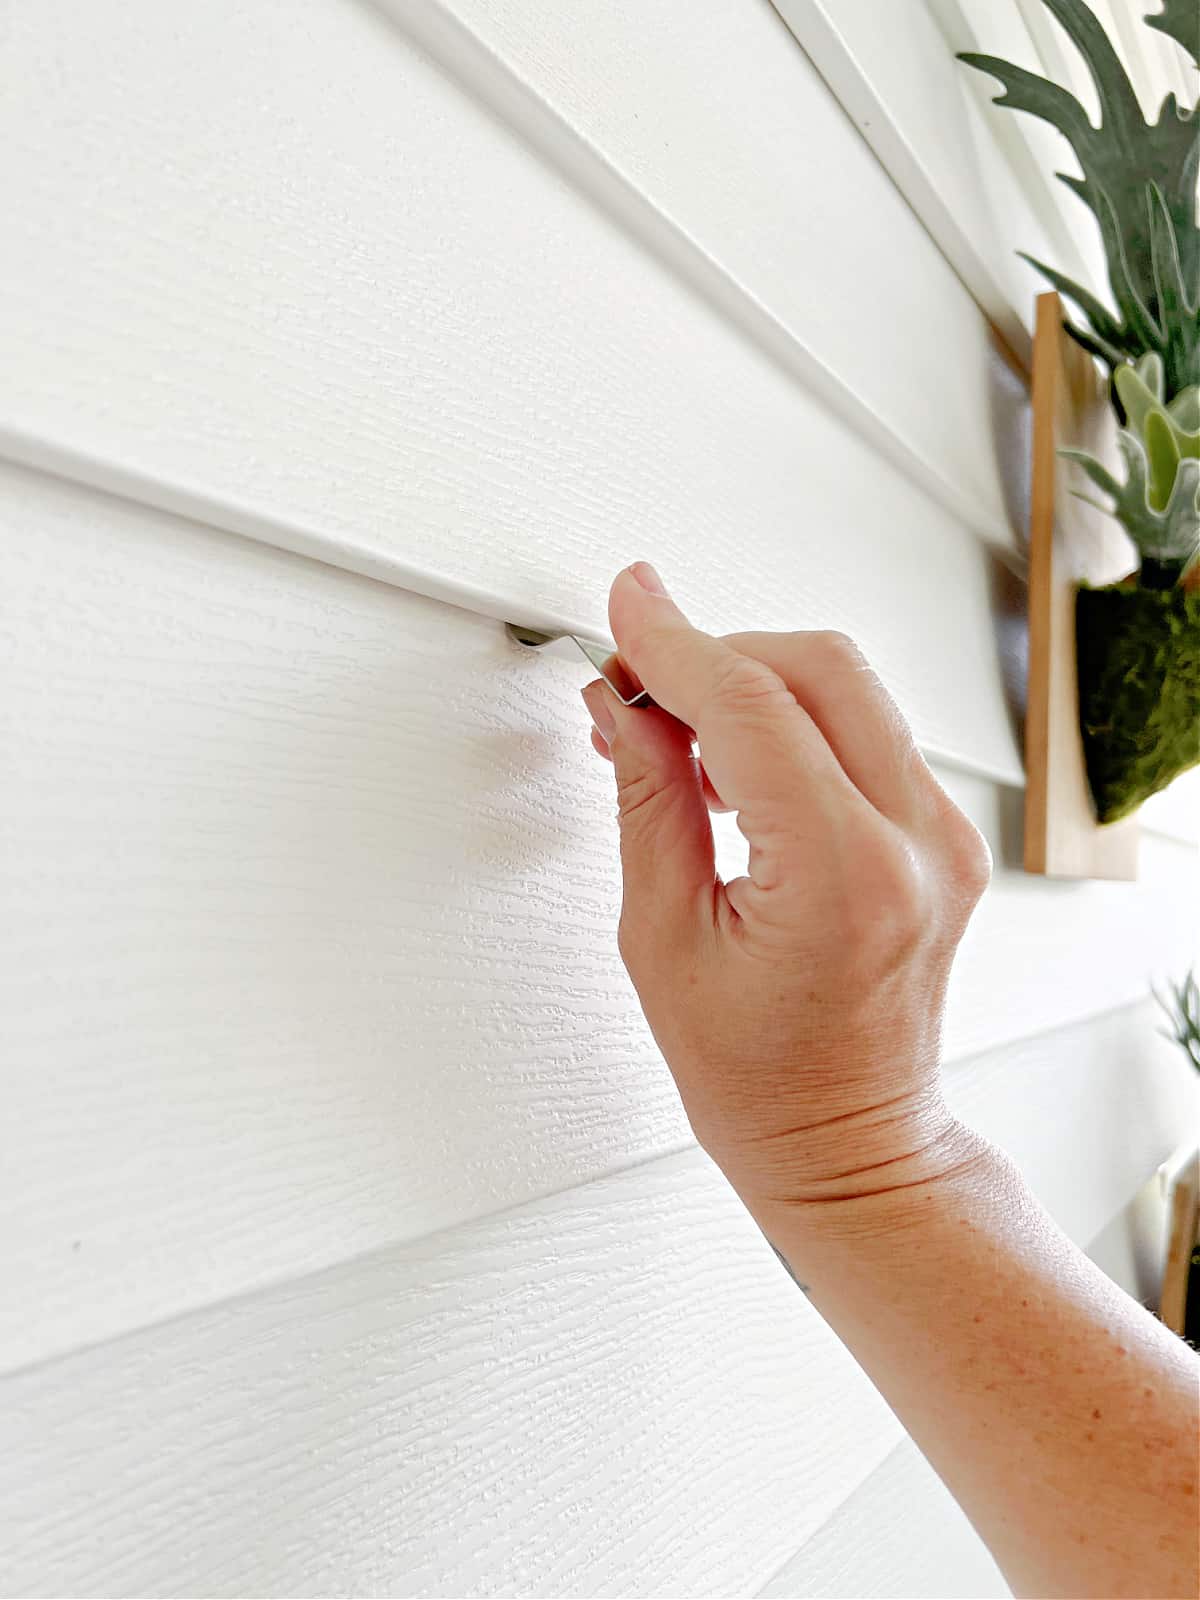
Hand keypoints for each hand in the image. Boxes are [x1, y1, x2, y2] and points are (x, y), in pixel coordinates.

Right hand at [580, 563, 992, 1223]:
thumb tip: (627, 704)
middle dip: (716, 653)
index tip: (626, 607)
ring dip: (753, 686)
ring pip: (848, 689)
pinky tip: (733, 765)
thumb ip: (648, 800)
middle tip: (638, 681)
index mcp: (844, 875)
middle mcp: (915, 843)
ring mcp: (943, 838)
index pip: (750, 705)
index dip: (673, 643)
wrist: (849, 1144)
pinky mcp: (943, 838)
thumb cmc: (761, 1082)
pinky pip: (867, 734)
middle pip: (818, 667)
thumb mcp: (663, 938)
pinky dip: (793, 724)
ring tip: (672, 737)